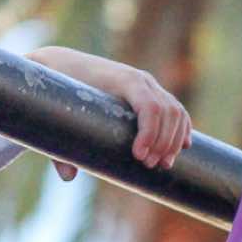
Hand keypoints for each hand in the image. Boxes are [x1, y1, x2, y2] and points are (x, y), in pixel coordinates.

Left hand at [28, 46, 191, 177]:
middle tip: (149, 166)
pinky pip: (175, 108)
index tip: (138, 156)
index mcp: (120, 80)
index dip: (149, 132)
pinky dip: (182, 127)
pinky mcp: (150, 91)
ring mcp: (147, 84)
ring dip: (173, 139)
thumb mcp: (58, 115)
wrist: (62, 64)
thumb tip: (69, 177)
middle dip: (163, 141)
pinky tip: (182, 147)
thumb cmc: (60, 91)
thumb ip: (61, 145)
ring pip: (174, 110)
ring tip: (162, 164)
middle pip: (166, 110)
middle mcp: (139, 80)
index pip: (148, 104)